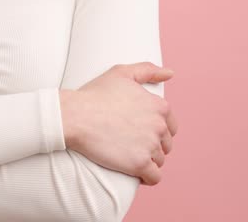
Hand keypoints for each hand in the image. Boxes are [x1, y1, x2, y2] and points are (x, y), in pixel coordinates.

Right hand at [60, 62, 178, 185]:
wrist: (75, 116)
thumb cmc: (95, 94)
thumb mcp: (121, 73)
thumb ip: (148, 70)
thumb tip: (170, 73)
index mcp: (159, 106)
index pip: (171, 126)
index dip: (157, 130)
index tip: (140, 132)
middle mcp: (159, 126)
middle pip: (166, 145)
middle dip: (153, 146)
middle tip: (132, 144)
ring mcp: (150, 146)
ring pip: (160, 161)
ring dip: (148, 161)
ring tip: (129, 157)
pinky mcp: (139, 164)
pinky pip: (154, 178)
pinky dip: (147, 178)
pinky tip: (136, 174)